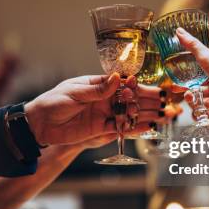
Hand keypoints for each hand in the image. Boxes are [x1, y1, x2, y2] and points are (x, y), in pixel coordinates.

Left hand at [25, 73, 172, 145]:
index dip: (143, 86)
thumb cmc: (53, 101)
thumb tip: (116, 79)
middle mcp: (106, 99)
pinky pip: (120, 128)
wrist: (38, 123)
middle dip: (151, 101)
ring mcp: (104, 114)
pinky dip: (134, 129)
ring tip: (166, 116)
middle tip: (170, 103)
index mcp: (100, 84)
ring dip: (147, 115)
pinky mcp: (100, 129)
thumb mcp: (74, 91)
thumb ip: (97, 89)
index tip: (159, 87)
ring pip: (130, 115)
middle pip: (133, 100)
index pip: (126, 84)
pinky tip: (149, 127)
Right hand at [175, 27, 208, 124]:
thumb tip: (178, 31)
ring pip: (203, 96)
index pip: (197, 68)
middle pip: (198, 84)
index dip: (185, 75)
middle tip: (182, 94)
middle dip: (189, 90)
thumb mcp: (207, 58)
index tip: (174, 81)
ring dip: (197, 99)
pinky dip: (208, 106)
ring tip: (194, 101)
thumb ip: (192, 46)